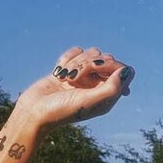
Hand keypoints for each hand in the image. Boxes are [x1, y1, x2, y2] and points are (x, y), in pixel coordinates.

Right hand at [15, 46, 134, 128]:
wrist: (33, 112)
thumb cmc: (61, 111)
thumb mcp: (89, 102)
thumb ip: (112, 88)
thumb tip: (128, 70)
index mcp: (108, 96)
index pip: (123, 70)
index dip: (112, 65)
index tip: (98, 71)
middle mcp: (98, 86)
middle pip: (107, 58)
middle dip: (90, 63)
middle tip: (75, 79)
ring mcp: (84, 77)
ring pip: (91, 53)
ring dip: (76, 62)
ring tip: (65, 79)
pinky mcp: (70, 70)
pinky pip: (76, 51)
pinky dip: (66, 59)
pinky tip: (58, 73)